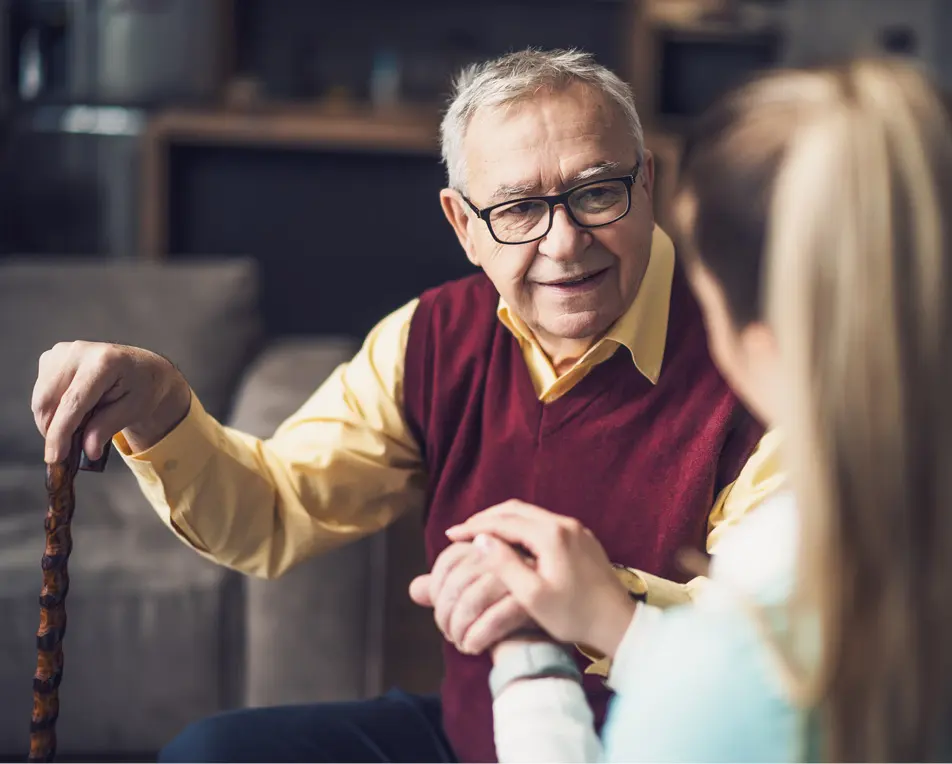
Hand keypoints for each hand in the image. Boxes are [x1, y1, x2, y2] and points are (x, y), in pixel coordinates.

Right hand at [33, 341, 191, 462]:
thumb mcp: (134, 410)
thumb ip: (107, 428)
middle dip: (54, 430)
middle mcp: (79, 351)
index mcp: (104, 362)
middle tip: (72, 448)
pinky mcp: (52, 357)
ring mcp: (62, 351)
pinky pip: (41, 393)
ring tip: (82, 424)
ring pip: (41, 399)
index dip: (60, 432)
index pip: (72, 402)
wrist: (142, 367)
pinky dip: (52, 409)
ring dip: (53, 421)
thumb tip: (88, 451)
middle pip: (48, 401)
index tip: (54, 457)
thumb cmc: (142, 388)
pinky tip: (75, 411)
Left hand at [409, 541, 533, 654]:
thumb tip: (415, 590)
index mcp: (488, 545)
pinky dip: (477, 637)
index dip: (437, 589)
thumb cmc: (505, 612)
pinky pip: (494, 618)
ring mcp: (519, 574)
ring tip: (460, 642)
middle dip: (446, 614)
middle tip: (448, 634)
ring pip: (473, 599)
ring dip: (460, 628)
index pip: (448, 560)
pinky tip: (472, 647)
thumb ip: (444, 590)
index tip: (440, 612)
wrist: (544, 635)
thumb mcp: (473, 596)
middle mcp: (503, 553)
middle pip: (458, 581)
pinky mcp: (531, 600)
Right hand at [446, 500, 636, 658]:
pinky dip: (520, 527)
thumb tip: (481, 541)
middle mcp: (563, 524)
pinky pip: (543, 523)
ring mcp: (575, 529)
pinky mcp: (582, 538)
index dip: (474, 527)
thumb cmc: (574, 616)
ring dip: (503, 521)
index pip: (503, 521)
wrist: (618, 623)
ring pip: (530, 515)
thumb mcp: (533, 596)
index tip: (451, 535)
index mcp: (550, 535)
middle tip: (462, 532)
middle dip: (486, 518)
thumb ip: (505, 565)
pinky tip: (511, 543)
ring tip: (481, 535)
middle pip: (515, 510)